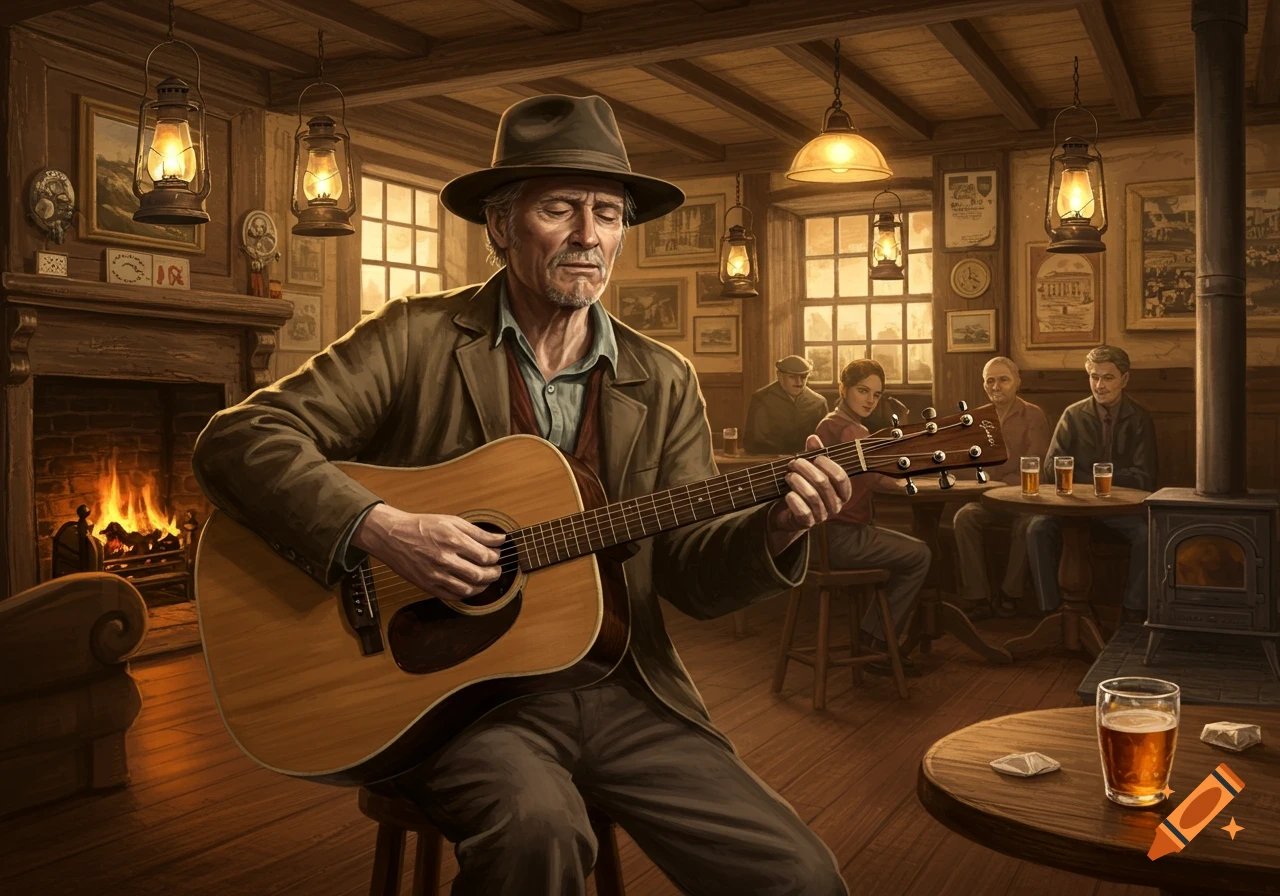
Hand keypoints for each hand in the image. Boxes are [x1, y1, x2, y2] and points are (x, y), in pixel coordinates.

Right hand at [352, 505, 506, 600]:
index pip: (485, 556)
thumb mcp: (452, 521)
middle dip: (494, 573)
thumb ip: (478, 532)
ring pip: (468, 589)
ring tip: (485, 578)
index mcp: (452, 541)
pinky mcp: (428, 586)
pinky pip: (453, 596)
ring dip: (483, 586)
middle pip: (480, 575)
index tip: (497, 554)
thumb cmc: (422, 526)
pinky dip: (466, 593)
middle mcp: (445, 560)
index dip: (496, 557)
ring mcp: (436, 575)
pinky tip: (469, 585)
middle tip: (496, 569)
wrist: (393, 536)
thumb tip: (500, 539)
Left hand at [765, 434, 852, 555]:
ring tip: (788, 475)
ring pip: (812, 497)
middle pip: (823, 484)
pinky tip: (788, 494)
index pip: (841, 477)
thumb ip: (813, 455)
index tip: (814, 457)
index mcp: (841, 492)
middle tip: (793, 463)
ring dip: (798, 482)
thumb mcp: (809, 470)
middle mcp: (835, 505)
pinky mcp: (808, 524)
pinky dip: (794, 500)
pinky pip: (804, 512)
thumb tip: (813, 438)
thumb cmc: (803, 487)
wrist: (787, 512)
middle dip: (806, 470)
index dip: (828, 465)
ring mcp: (822, 516)